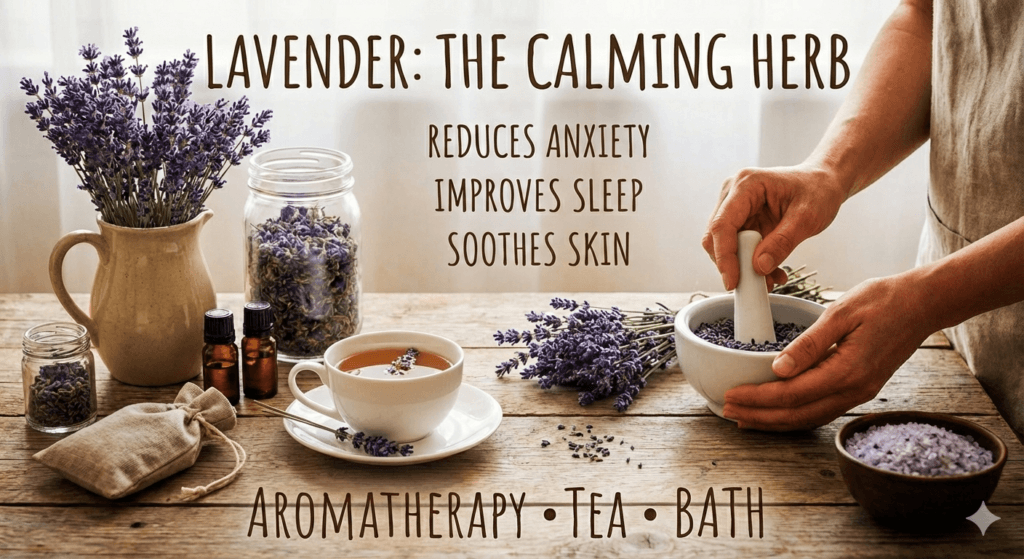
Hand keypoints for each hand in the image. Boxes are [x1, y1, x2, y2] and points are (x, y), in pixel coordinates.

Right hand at [702, 164, 845, 290]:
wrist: (823, 183)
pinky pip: (737, 248)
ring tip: (771, 278)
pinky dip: (750, 264)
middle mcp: (733, 194)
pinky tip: (771, 271)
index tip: (733, 282)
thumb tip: (759, 267)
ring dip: (743, 267)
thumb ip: (782, 242)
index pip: (722, 224)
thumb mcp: (807, 217)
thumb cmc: (818, 190)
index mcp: (746, 185)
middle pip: (716, 237)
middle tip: (755, 284)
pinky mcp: (741, 220)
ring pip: (723, 246)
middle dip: (732, 264)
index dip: (724, 256)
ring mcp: (735, 207)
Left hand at [722, 275, 933, 430]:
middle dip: (760, 415)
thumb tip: (778, 369)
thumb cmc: (883, 301)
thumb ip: (809, 344)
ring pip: (809, 417)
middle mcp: (854, 389)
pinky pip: (821, 410)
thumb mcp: (841, 313)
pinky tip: (778, 411)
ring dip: (775, 420)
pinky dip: (795, 414)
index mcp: (847, 371)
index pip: (791, 394)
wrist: (923, 304)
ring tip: (745, 417)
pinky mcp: (861, 388)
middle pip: (797, 414)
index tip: (731, 395)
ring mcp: (860, 392)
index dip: (758, 398)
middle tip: (727, 410)